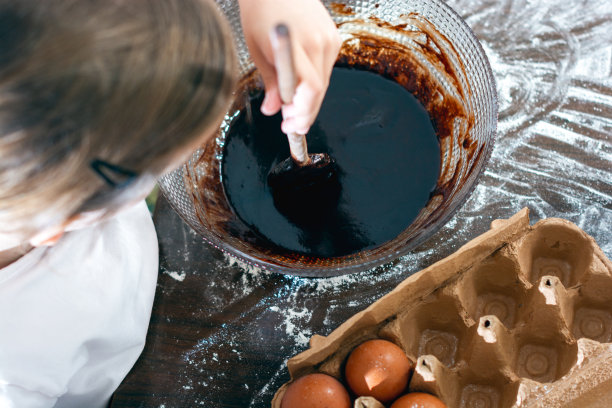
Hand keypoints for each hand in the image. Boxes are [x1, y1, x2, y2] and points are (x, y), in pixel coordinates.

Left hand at [238, 0, 341, 134]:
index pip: (311, 89)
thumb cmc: (262, 11)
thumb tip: (272, 110)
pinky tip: (301, 90)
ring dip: (309, 100)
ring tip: (292, 111)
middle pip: (320, 90)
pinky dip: (314, 84)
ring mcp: (330, 39)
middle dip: (305, 113)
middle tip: (291, 125)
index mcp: (299, 45)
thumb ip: (270, 82)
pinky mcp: (334, 37)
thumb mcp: (258, 50)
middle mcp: (320, 42)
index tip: (289, 125)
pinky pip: (325, 69)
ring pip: (324, 82)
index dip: (302, 112)